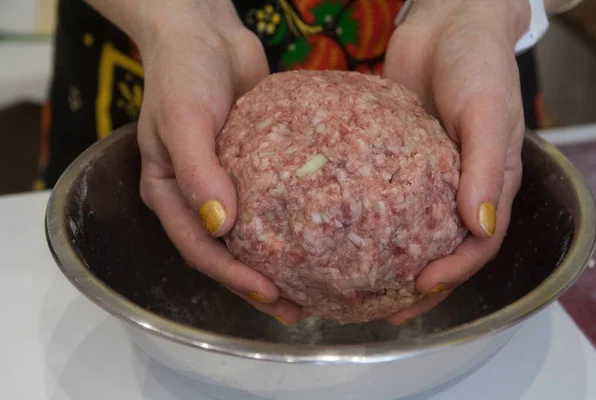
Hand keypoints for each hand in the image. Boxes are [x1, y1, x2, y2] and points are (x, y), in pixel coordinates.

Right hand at [132, 1, 303, 323]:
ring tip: (311, 289)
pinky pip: (274, 201)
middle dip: (257, 284)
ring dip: (277, 264)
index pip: (199, 247)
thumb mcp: (182, 119)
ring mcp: (228, 183)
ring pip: (252, 234)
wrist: (206, 32)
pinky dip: (292, 222)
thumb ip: (197, 171)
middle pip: (227, 252)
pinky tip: (320, 236)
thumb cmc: (183, 72)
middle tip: (295, 307)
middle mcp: (199, 196)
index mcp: (171, 194)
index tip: (267, 292)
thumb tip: (221, 225)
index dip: (231, 275)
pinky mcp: (256, 168)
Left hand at [383, 0, 529, 323]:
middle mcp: (454, 188)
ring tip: (353, 284)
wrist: (446, 24)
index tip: (421, 289)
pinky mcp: (391, 159)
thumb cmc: (479, 64)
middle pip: (438, 249)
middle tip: (382, 307)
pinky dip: (362, 216)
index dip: (453, 273)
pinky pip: (377, 193)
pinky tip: (335, 229)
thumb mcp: (490, 113)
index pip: (476, 246)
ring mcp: (421, 177)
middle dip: (414, 285)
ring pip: (405, 229)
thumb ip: (487, 169)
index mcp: (488, 185)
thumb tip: (477, 228)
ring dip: (384, 260)